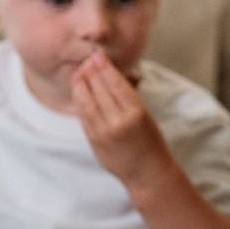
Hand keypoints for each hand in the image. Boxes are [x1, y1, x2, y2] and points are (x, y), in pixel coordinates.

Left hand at [72, 51, 170, 187]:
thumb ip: (127, 97)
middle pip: (99, 91)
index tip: (98, 56)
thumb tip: (108, 74)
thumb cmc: (151, 141)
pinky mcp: (94, 141)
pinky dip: (80, 102)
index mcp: (136, 113)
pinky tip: (78, 92)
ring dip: (80, 85)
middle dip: (91, 73)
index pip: (116, 84)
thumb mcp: (145, 115)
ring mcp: (103, 133)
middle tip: (86, 60)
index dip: (105, 68)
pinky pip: (83, 117)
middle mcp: (118, 122)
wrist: (147, 172)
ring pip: (86, 103)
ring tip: (78, 73)